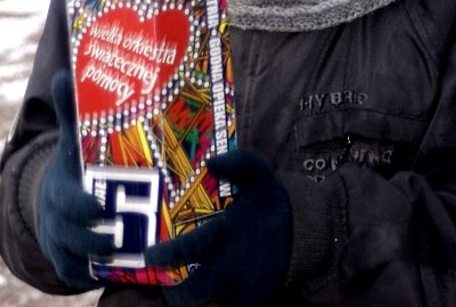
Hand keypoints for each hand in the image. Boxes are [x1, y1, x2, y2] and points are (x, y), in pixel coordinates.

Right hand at [36, 71, 114, 289]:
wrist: (51, 203)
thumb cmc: (73, 168)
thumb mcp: (72, 142)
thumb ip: (72, 112)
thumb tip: (62, 72)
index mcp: (60, 189)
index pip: (67, 200)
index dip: (82, 205)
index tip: (99, 207)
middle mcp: (57, 219)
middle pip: (71, 235)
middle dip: (96, 239)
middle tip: (122, 238)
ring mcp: (62, 244)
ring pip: (76, 261)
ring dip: (102, 262)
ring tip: (131, 258)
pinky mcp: (69, 265)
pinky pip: (78, 277)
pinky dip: (95, 278)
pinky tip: (125, 276)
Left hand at [144, 148, 291, 306]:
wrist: (306, 236)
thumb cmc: (271, 203)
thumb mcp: (260, 175)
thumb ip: (238, 162)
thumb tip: (211, 163)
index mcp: (230, 236)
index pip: (194, 250)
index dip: (169, 255)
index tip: (150, 254)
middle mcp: (233, 268)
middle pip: (195, 292)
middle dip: (173, 291)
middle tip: (158, 278)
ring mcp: (239, 289)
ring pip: (205, 299)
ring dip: (188, 291)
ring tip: (175, 278)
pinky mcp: (246, 301)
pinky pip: (220, 300)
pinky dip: (209, 292)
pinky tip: (201, 277)